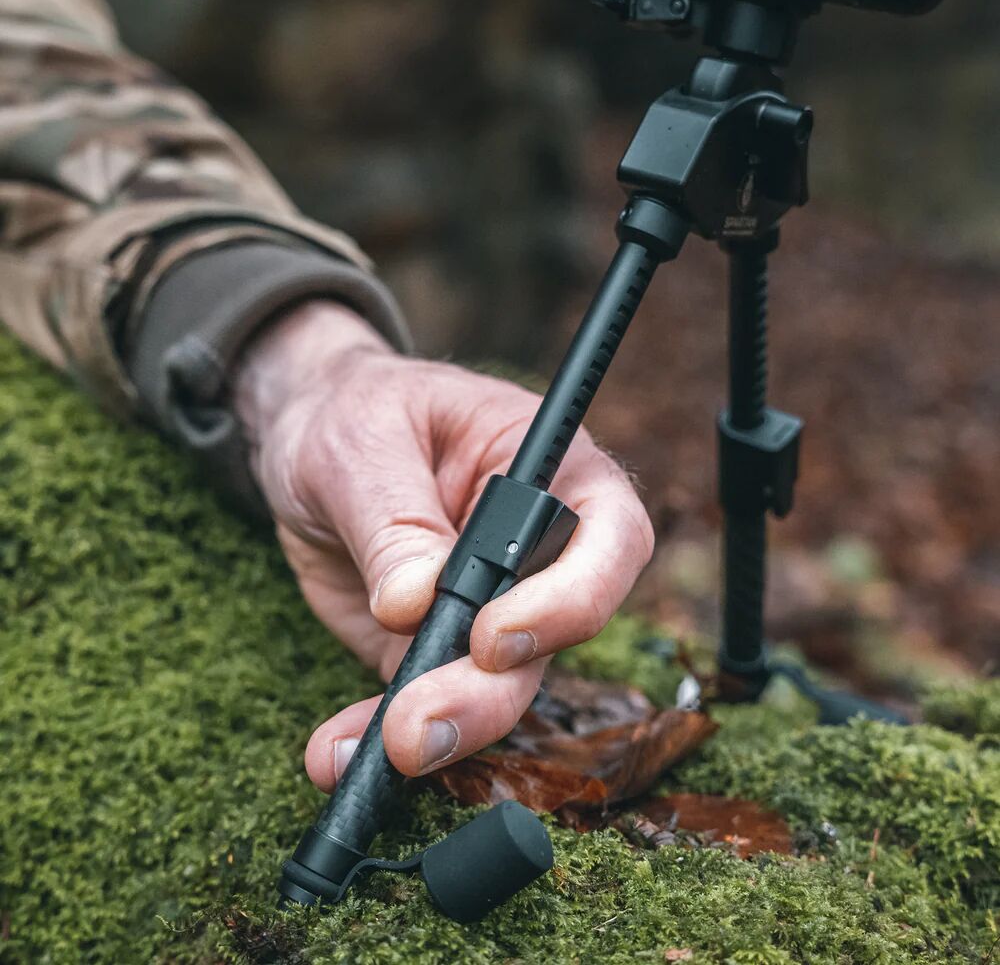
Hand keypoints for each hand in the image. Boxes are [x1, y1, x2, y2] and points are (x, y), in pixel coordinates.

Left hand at [235, 300, 653, 788]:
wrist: (308, 436)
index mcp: (549, 470)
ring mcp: (488, 606)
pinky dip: (379, 732)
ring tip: (368, 751)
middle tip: (417, 727)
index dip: (571, 599)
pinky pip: (426, 700)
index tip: (492, 635)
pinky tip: (336, 751)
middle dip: (491, 691)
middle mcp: (536, 548)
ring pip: (498, 686)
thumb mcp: (363, 440)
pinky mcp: (435, 647)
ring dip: (439, 727)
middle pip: (554, 635)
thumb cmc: (354, 412)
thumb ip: (393, 518)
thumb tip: (413, 603)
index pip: (609, 537)